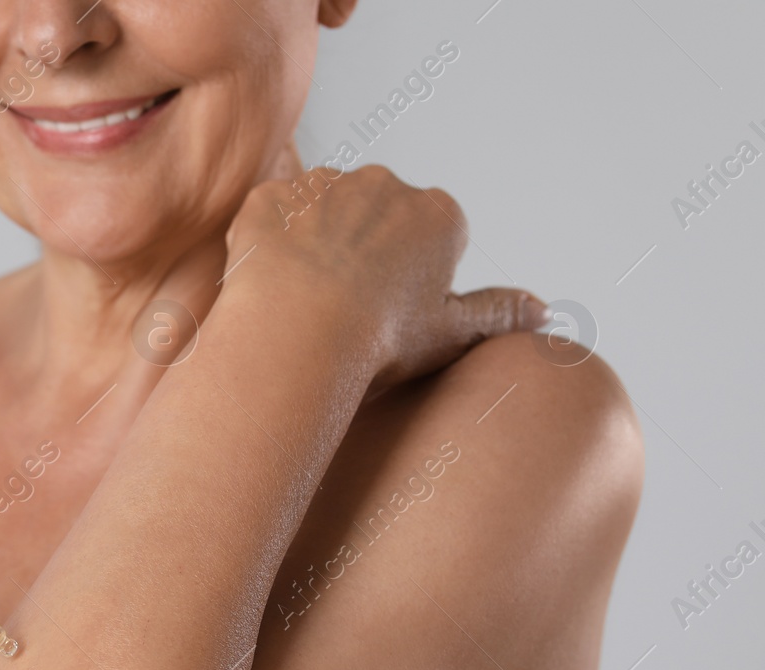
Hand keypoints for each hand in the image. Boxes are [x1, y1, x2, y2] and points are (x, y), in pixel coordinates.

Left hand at [220, 163, 550, 391]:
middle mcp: (384, 185)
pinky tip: (267, 281)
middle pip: (377, 217)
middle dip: (365, 252)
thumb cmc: (378, 340)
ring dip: (315, 242)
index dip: (411, 280)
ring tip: (303, 298)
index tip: (391, 313)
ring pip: (322, 211)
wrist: (295, 332)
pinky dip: (267, 242)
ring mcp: (323, 185)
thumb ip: (498, 313)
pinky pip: (271, 215)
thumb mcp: (450, 333)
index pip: (432, 239)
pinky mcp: (269, 196)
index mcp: (438, 215)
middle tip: (344, 309)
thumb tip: (545, 311)